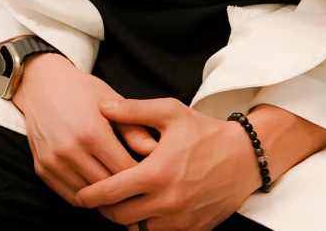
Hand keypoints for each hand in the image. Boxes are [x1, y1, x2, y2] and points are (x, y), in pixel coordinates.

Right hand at [11, 55, 155, 206]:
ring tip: (120, 190)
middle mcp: (70, 149)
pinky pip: (70, 196)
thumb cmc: (80, 91)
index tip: (151, 175)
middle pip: (108, 186)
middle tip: (139, 188)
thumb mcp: (110, 101)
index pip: (125, 170)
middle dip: (126, 189)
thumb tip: (155, 151)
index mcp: (91, 132)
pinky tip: (97, 187)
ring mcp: (53, 161)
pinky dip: (86, 196)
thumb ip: (133, 128)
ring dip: (106, 196)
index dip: (142, 175)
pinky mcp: (42, 168)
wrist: (41, 84)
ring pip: (89, 196)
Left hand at [75, 98, 260, 230]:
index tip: (81, 194)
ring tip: (121, 203)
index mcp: (156, 173)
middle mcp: (167, 201)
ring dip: (126, 219)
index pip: (111, 193)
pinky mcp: (195, 229)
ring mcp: (182, 219)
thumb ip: (133, 110)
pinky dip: (149, 227)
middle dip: (105, 209)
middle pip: (120, 217)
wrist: (245, 157)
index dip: (90, 195)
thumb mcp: (169, 112)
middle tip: (98, 198)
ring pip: (139, 230)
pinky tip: (145, 210)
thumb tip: (103, 107)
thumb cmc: (205, 132)